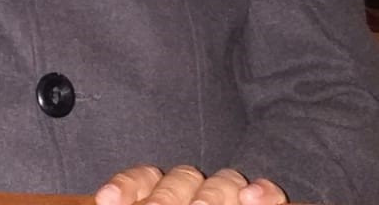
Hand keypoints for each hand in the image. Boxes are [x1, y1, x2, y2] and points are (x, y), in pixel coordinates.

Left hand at [95, 164, 286, 204]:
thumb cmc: (184, 204)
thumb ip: (148, 201)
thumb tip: (110, 203)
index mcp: (169, 196)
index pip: (145, 178)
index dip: (127, 185)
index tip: (106, 200)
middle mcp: (199, 192)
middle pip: (182, 180)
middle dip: (166, 199)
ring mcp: (233, 195)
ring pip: (224, 181)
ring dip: (210, 198)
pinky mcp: (268, 203)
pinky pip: (273, 194)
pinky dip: (263, 192)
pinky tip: (250, 198)